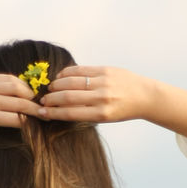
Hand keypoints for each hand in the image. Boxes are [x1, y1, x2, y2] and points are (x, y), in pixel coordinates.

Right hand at [39, 66, 153, 124]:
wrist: (144, 96)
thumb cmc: (123, 110)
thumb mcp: (106, 117)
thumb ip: (87, 111)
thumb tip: (62, 107)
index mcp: (101, 114)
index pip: (71, 113)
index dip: (53, 113)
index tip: (42, 112)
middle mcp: (101, 98)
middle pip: (68, 97)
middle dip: (51, 99)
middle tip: (42, 101)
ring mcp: (103, 82)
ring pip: (72, 82)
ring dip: (57, 85)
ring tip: (50, 89)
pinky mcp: (105, 70)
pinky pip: (81, 70)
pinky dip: (67, 73)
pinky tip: (60, 77)